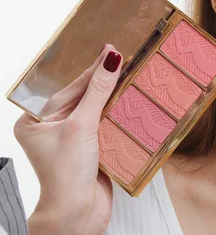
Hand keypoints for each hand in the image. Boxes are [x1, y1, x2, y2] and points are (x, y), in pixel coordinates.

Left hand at [13, 45, 122, 234]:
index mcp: (35, 122)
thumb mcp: (82, 125)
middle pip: (83, 98)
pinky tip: (129, 102)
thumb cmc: (66, 174)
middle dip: (104, 82)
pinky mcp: (90, 149)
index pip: (69, 89)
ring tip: (130, 77)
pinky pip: (105, 125)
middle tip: (124, 60)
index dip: (92, 70)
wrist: (79, 213)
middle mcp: (51, 129)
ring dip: (113, 98)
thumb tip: (111, 60)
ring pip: (96, 111)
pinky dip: (117, 115)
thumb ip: (98, 91)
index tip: (111, 52)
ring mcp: (71, 140)